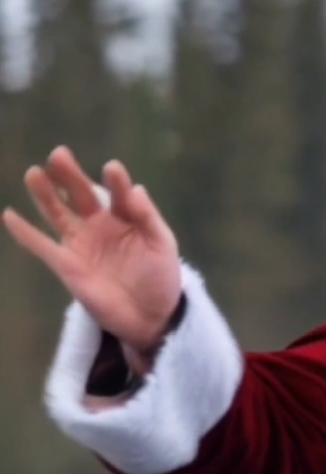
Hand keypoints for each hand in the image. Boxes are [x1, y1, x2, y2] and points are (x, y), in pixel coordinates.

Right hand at [3, 147, 181, 361]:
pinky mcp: (67, 265)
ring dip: (44, 194)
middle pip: (80, 194)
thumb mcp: (162, 245)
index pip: (117, 193)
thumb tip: (137, 189)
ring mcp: (80, 244)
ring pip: (57, 213)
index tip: (113, 170)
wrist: (151, 318)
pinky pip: (42, 246)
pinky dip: (25, 233)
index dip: (116, 181)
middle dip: (70, 175)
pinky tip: (9, 216)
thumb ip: (149, 218)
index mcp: (124, 216)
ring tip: (35, 174)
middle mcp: (98, 224)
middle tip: (59, 155)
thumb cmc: (160, 279)